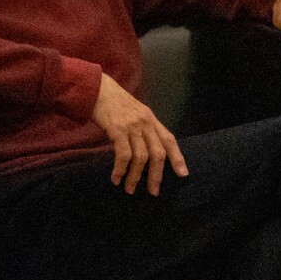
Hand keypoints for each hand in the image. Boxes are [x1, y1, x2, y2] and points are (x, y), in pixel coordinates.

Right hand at [91, 72, 188, 194]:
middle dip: (157, 175)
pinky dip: (121, 170)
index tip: (183, 174)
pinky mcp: (117, 129)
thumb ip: (143, 129)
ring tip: (129, 189)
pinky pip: (123, 155)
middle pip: (158, 153)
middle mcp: (146, 123)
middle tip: (154, 191)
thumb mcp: (134, 113)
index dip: (178, 158)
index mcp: (151, 119)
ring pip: (141, 157)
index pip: (170, 140)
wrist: (97, 88)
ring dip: (135, 177)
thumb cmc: (113, 103)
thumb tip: (146, 151)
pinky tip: (116, 178)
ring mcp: (132, 126)